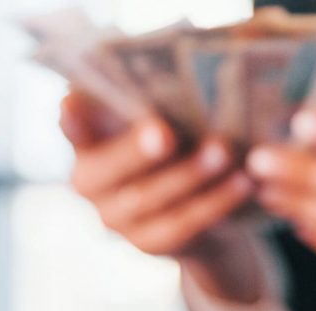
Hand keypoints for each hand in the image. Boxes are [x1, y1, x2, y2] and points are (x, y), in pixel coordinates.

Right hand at [61, 90, 262, 301]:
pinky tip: (243, 181)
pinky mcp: (148, 243)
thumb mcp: (168, 117)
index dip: (72, 118)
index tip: (74, 104)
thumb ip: (161, 99)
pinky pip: (181, 225)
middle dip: (134, 151)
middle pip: (103, 169)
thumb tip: (196, 63)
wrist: (200, 205)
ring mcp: (114, 217)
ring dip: (188, 174)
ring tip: (223, 151)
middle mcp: (89, 181)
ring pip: (147, 199)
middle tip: (164, 133)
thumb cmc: (179, 141)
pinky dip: (215, 202)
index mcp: (88, 139)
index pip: (73, 125)